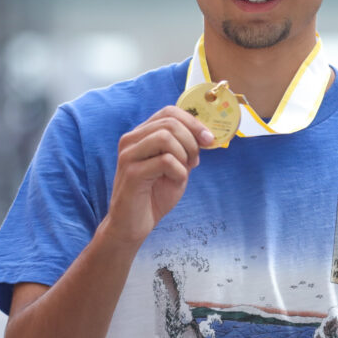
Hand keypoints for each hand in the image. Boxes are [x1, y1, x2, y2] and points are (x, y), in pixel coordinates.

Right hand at [101, 106, 214, 246]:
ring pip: (166, 137)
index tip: (208, 139)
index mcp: (141, 135)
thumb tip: (205, 135)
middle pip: (170, 122)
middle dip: (192, 140)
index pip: (168, 111)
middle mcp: (131, 140)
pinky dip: (179, 172)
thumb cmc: (153, 196)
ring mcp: (128, 155)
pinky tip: (175, 182)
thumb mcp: (176, 168)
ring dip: (184, 153)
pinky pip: (165, 161)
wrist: (132, 225)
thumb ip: (186, 150)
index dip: (193, 122)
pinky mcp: (131, 172)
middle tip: (195, 161)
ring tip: (184, 171)